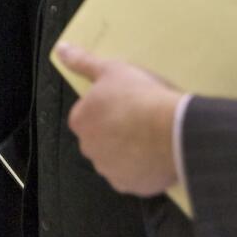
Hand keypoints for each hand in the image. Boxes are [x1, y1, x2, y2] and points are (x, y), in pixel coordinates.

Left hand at [56, 42, 183, 196]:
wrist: (174, 129)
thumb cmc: (141, 98)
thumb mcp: (111, 69)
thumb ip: (83, 61)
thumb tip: (62, 50)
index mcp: (81, 121)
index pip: (86, 115)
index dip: (106, 108)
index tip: (123, 102)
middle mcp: (89, 149)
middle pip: (100, 138)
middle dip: (115, 131)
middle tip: (139, 118)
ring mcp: (110, 170)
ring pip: (117, 159)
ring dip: (129, 150)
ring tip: (152, 135)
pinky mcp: (132, 186)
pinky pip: (135, 176)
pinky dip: (143, 168)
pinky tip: (157, 153)